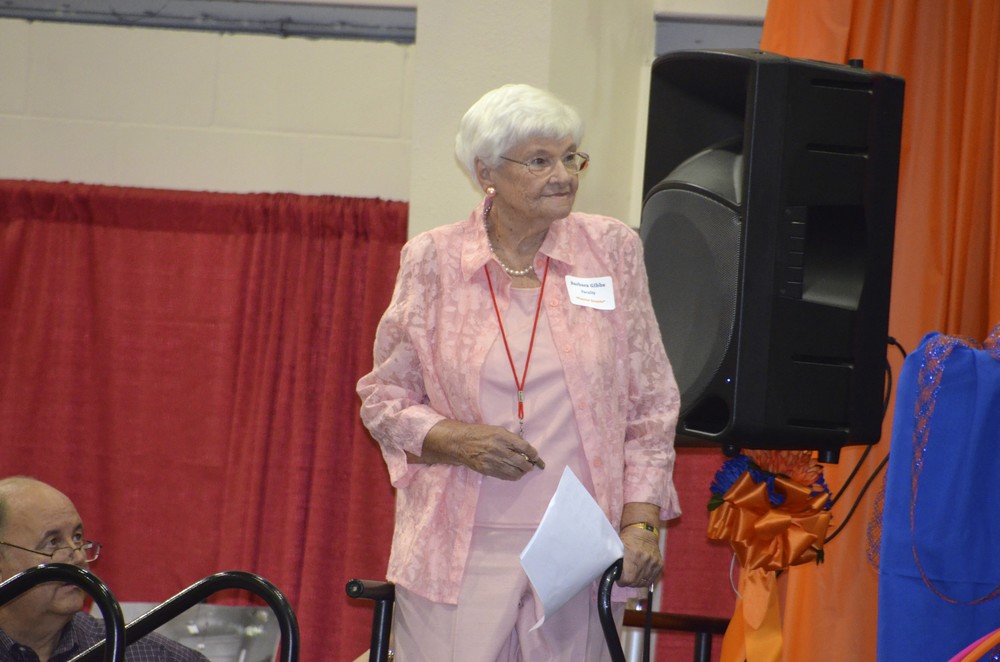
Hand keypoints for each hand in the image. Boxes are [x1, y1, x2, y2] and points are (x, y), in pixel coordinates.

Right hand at [417, 420, 543, 480]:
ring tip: (523, 469)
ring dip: (522, 472)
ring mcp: (493, 462)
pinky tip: (514, 473)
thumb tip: (526, 449)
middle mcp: (498, 449)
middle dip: (529, 465)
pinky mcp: (488, 471)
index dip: (533, 453)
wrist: (461, 443)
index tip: (535, 456)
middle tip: (531, 464)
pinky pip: (505, 477)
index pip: (524, 447)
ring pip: (515, 472)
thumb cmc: (480, 434)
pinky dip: (513, 476)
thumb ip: (512, 439)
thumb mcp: (497, 430)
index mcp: (502, 436)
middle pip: (521, 462)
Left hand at [617, 525, 662, 587]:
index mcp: (634, 554)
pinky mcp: (660, 565)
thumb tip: (612, 573)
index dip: (621, 581)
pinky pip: (652, 579)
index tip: (619, 579)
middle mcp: (646, 559)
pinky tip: (640, 575)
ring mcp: (654, 563)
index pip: (627, 579)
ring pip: (644, 582)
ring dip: (636, 582)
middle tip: (625, 577)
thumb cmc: (628, 537)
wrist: (644, 530)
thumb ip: (615, 560)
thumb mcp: (618, 546)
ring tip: (632, 576)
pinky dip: (645, 579)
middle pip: (635, 582)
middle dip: (628, 582)